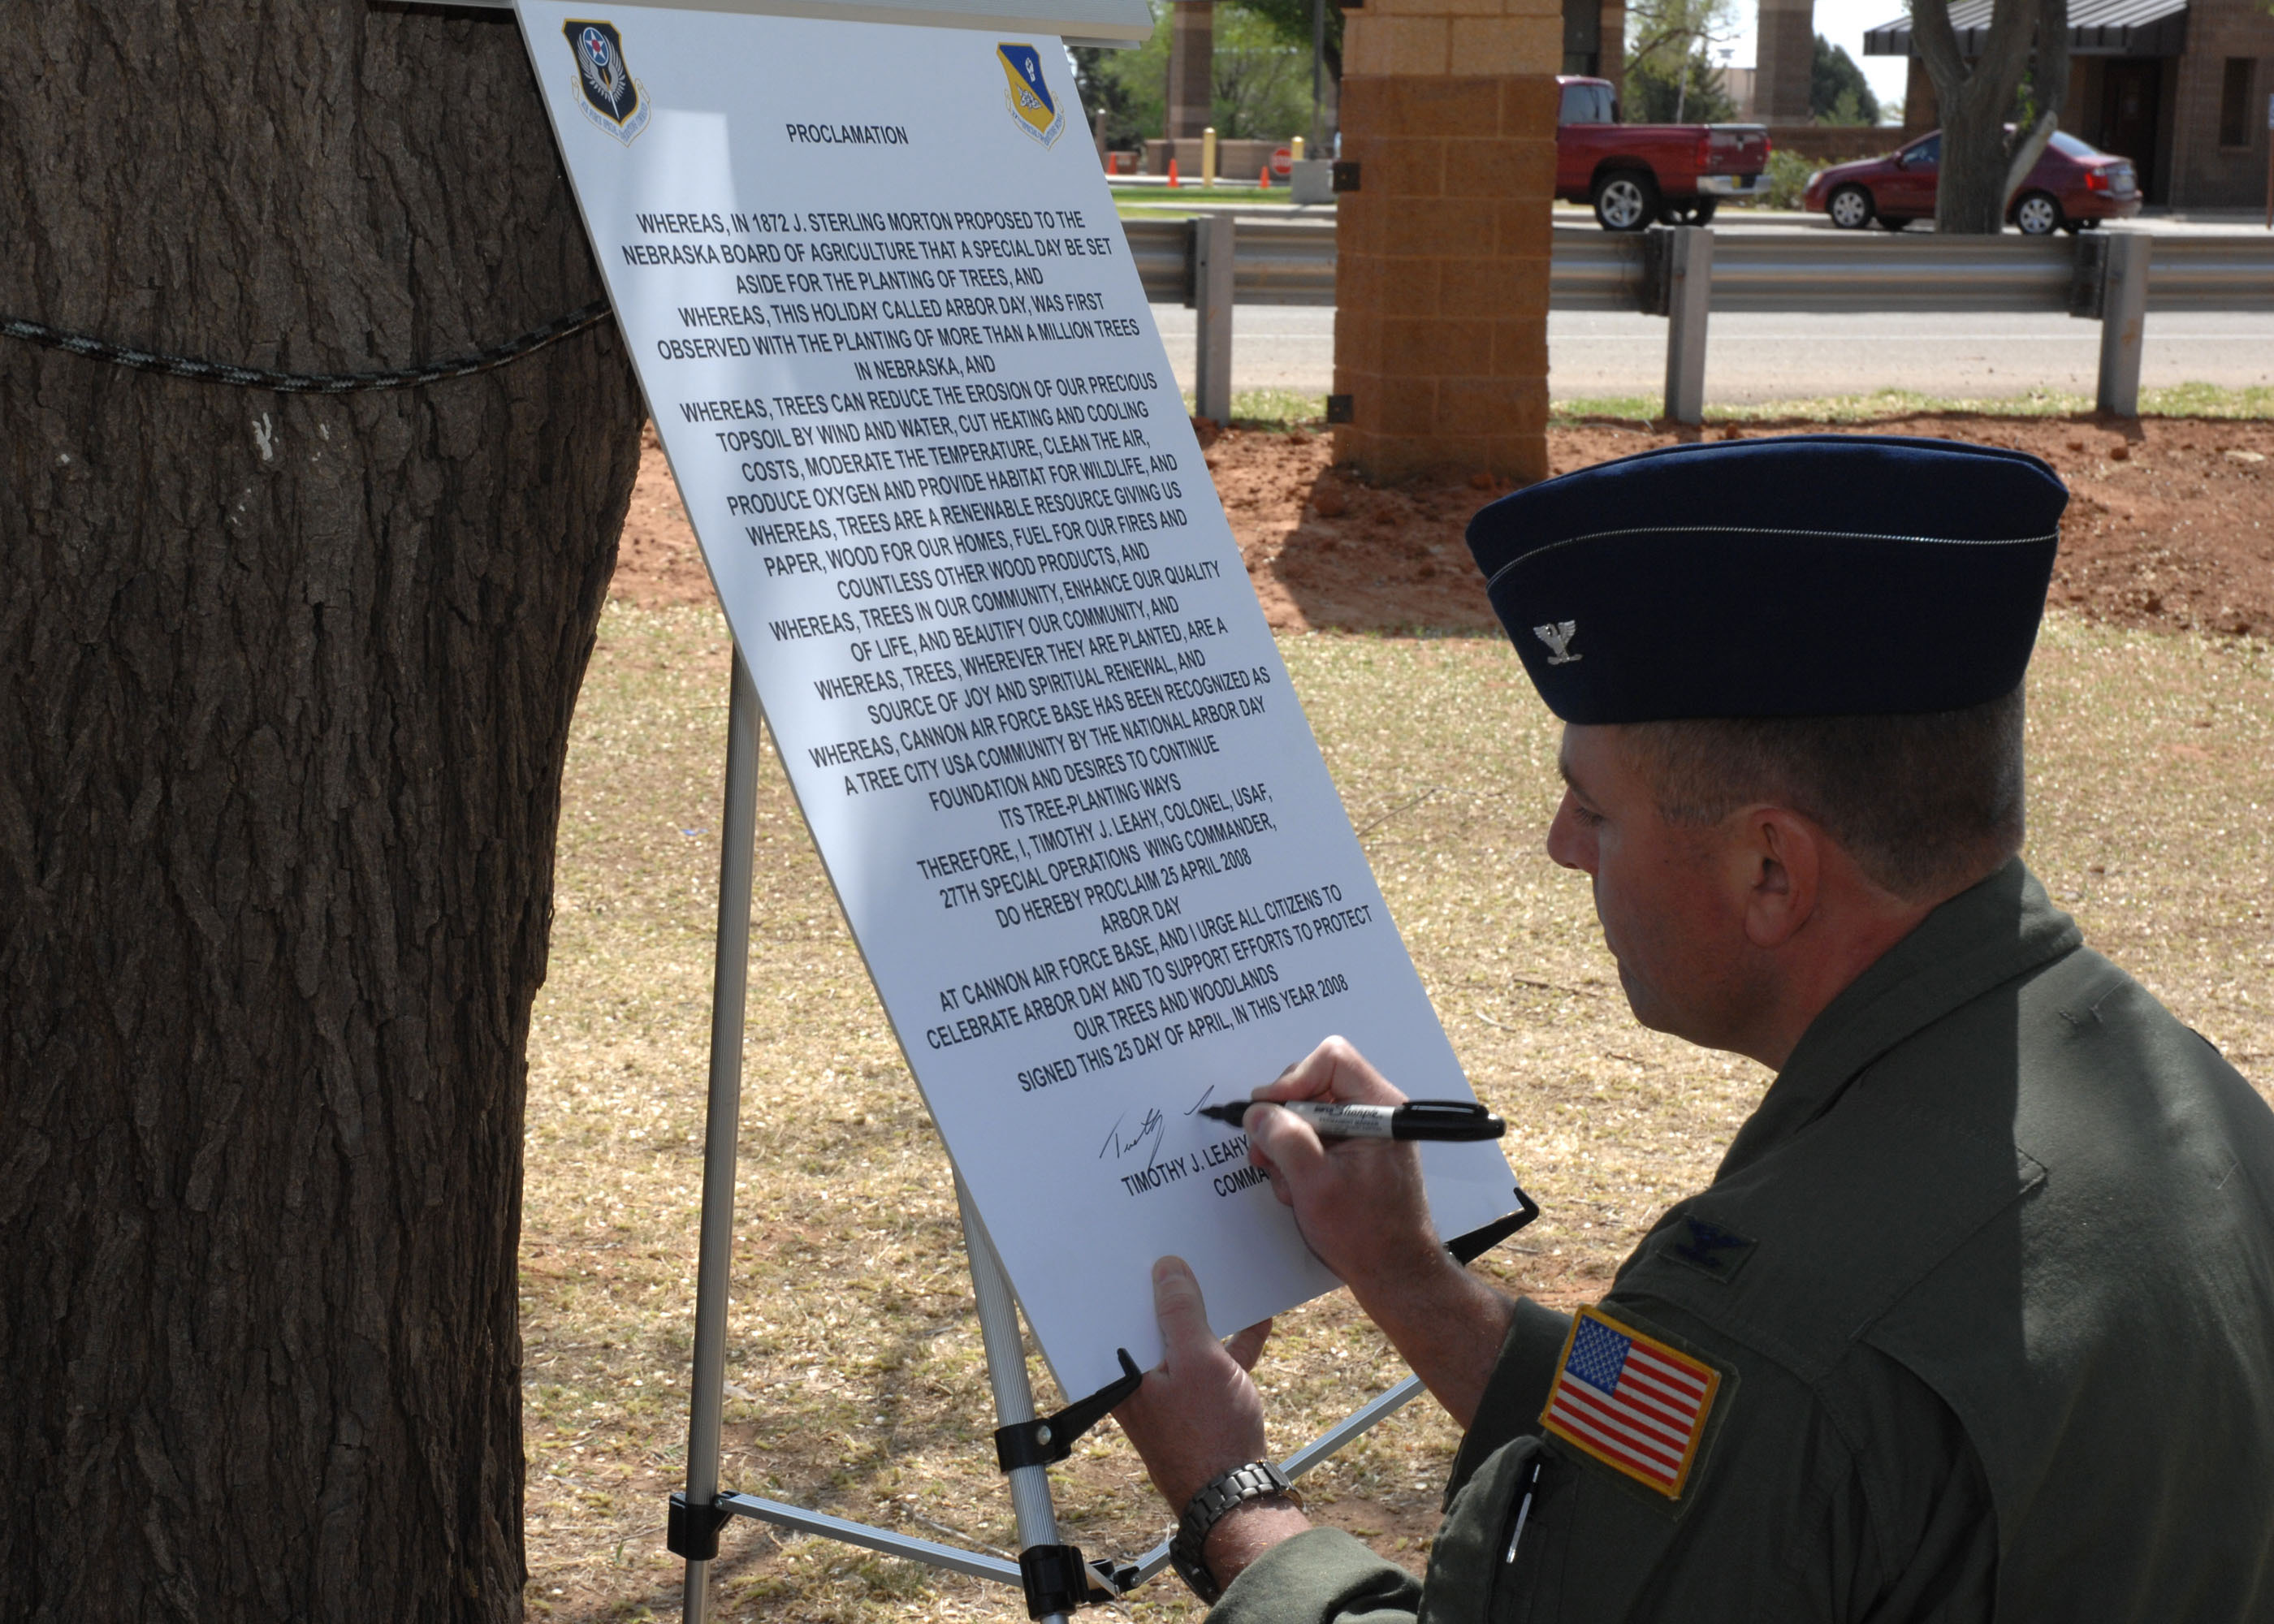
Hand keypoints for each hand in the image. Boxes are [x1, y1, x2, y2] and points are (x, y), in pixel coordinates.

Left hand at [1113, 1258, 1310, 1589]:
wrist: (1234, 1494)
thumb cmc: (1208, 1434)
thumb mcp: (1197, 1360)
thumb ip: (1180, 1312)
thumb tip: (1167, 1269)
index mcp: (1120, 1376)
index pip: (1110, 1319)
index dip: (1122, 1285)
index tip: (1131, 1253)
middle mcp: (1138, 1385)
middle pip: (1149, 1326)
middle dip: (1166, 1293)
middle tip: (1177, 1253)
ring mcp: (1171, 1394)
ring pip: (1185, 1341)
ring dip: (1205, 1314)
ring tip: (1217, 1276)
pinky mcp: (1201, 1404)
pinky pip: (1214, 1361)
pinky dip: (1233, 1341)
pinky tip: (1256, 1319)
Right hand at [1241, 1037, 1446, 1305]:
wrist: (1394, 1274)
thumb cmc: (1365, 1234)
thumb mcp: (1314, 1184)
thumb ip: (1284, 1139)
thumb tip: (1257, 1111)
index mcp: (1379, 1109)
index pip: (1331, 1059)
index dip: (1293, 1080)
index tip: (1268, 1113)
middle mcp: (1375, 1112)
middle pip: (1314, 1085)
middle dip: (1283, 1120)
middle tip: (1265, 1153)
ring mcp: (1365, 1133)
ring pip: (1308, 1115)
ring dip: (1287, 1147)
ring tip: (1288, 1185)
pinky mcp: (1355, 1153)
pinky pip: (1315, 1139)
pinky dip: (1298, 1162)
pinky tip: (1299, 1192)